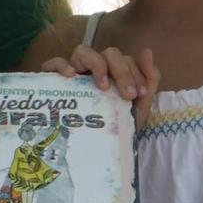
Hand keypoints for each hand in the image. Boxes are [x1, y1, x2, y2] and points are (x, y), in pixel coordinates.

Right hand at [43, 43, 160, 126]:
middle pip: (109, 53)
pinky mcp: (53, 79)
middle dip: (122, 72)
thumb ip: (149, 80)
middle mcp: (94, 68)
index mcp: (114, 72)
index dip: (135, 74)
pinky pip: (54, 63)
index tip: (140, 95)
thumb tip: (147, 51)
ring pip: (83, 51)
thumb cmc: (116, 125)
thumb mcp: (138, 106)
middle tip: (128, 96)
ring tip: (103, 86)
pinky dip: (62, 64)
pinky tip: (70, 75)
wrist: (97, 151)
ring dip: (98, 65)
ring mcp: (74, 72)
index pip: (125, 60)